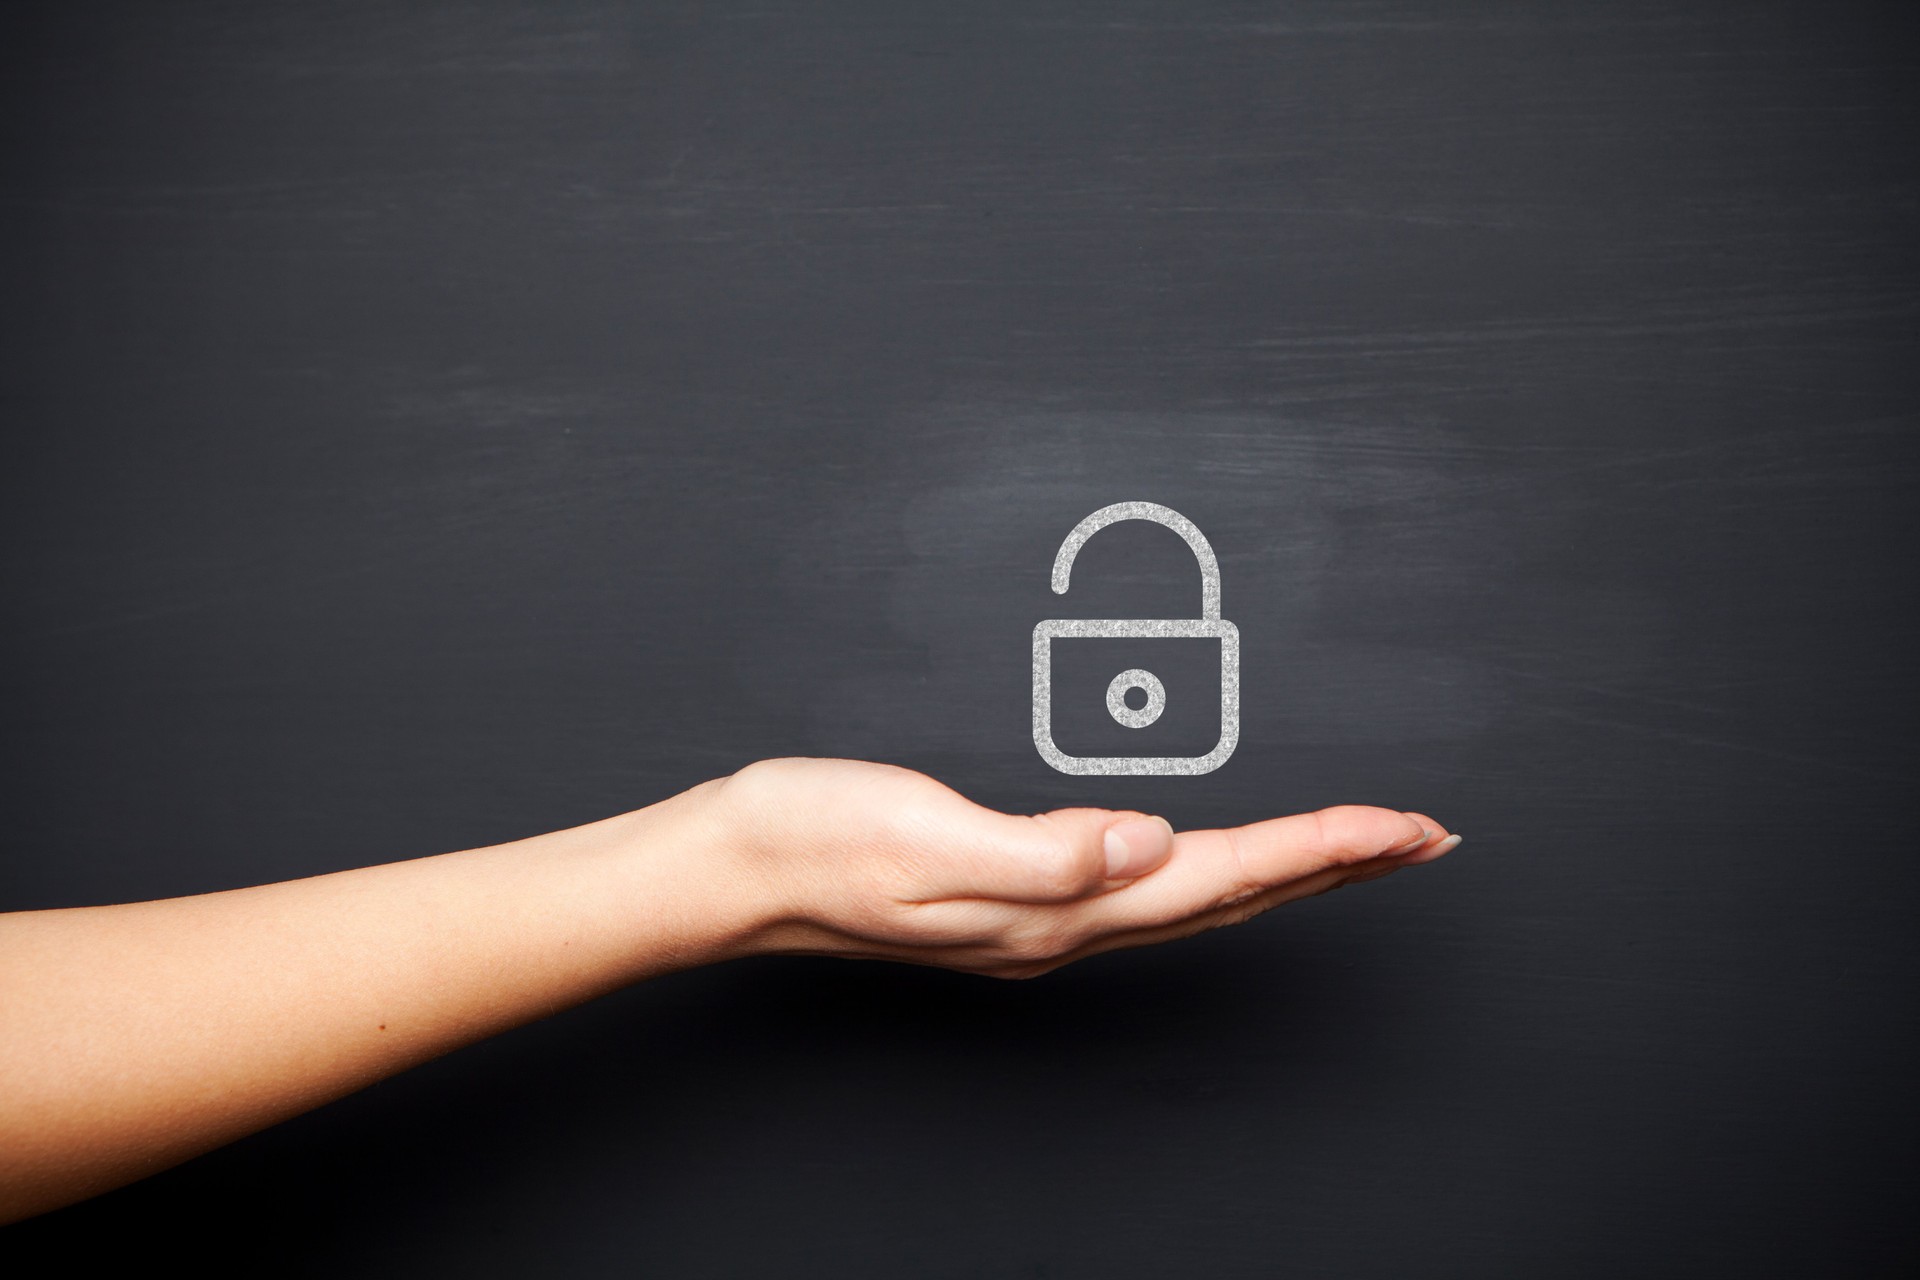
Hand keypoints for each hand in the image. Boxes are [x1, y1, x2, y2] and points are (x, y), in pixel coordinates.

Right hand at [704, 759, 1458, 978]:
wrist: (738, 866)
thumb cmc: (815, 840)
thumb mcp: (923, 837)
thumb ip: (1041, 851)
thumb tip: (1146, 843)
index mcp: (1054, 908)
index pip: (1219, 874)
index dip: (1319, 849)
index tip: (1401, 826)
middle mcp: (1062, 923)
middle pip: (1231, 896)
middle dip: (1335, 869)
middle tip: (1421, 839)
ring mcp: (1042, 916)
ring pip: (1201, 895)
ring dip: (1290, 871)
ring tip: (1358, 849)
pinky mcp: (1020, 892)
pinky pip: (1154, 885)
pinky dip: (1222, 865)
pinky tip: (1225, 855)